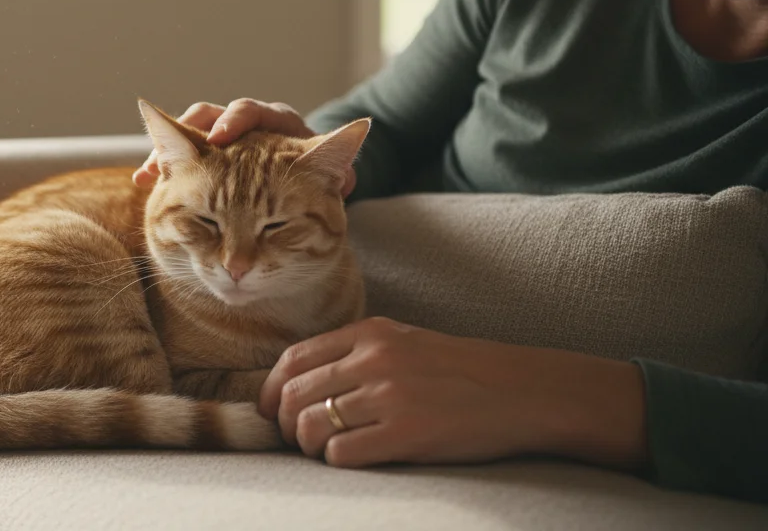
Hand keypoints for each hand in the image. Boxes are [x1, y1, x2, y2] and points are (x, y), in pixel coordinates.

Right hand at [132, 99, 354, 193]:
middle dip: (186, 135)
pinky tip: (148, 183)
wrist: (312, 186)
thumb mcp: (335, 174)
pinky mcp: (207, 161)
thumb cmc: (321, 179)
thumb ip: (337, 164)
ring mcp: (222, 143)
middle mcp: (245, 127)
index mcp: (275, 123)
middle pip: (209, 116)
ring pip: (187, 134)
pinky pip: (179, 159)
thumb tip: (355, 139)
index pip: (252, 111)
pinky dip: (163, 168)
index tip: (221, 136)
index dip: (234, 120)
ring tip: (149, 173)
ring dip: (166, 151)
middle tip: (170, 154)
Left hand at [257, 317, 648, 470]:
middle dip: (286, 424)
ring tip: (325, 451)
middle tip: (299, 439)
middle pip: (294, 395)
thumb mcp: (404, 342)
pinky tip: (354, 458)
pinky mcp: (406, 434)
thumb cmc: (460, 371)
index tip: (273, 411)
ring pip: (311, 426)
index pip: (293, 359)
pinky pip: (342, 453)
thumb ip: (354, 353)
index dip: (272, 390)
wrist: (523, 392)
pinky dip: (337, 461)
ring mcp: (390, 396)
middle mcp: (374, 360)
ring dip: (308, 446)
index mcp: (370, 333)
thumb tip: (297, 383)